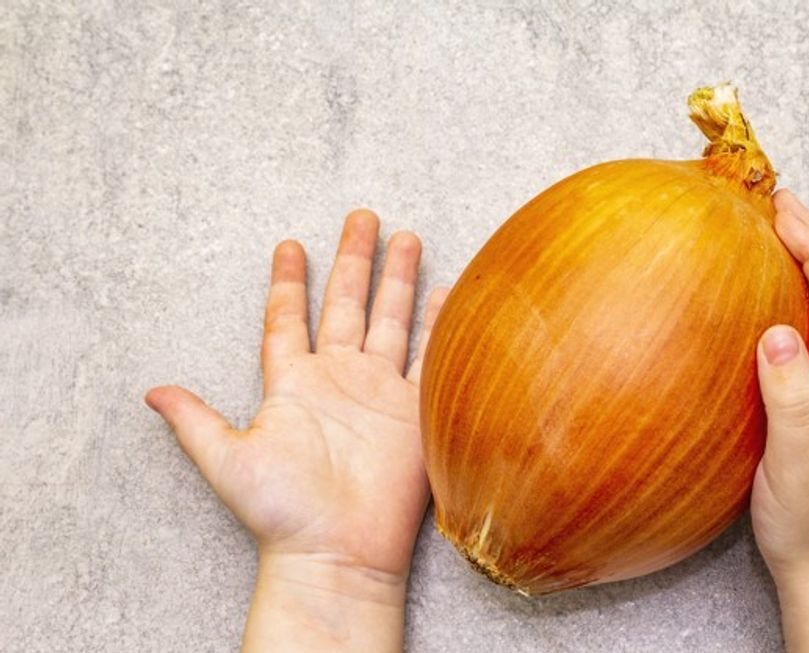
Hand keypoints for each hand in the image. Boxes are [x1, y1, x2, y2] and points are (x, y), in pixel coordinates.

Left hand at [145, 210, 448, 651]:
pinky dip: (440, 326)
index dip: (288, 283)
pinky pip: (429, 359)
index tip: (289, 245)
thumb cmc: (282, 512)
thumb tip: (150, 392)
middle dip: (354, 260)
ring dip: (398, 281)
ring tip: (406, 238)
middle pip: (347, 305)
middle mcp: (339, 378)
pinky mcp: (415, 411)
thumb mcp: (228, 461)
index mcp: (295, 383)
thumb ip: (196, 421)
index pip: (289, 320)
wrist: (337, 551)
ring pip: (391, 321)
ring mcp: (379, 392)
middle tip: (361, 216)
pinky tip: (447, 295)